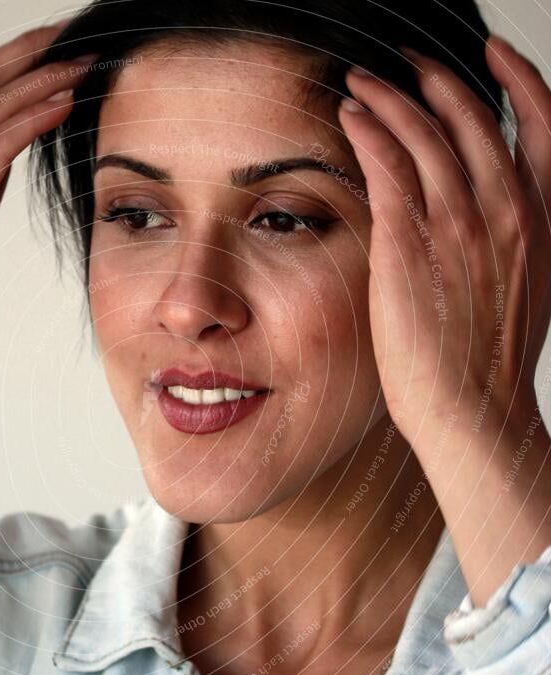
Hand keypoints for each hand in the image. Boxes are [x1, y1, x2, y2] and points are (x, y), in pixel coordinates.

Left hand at [337, 35, 550, 442]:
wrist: (475, 410)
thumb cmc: (488, 366)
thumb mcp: (524, 293)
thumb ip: (511, 245)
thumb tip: (484, 224)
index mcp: (542, 220)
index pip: (542, 123)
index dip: (517, 78)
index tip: (490, 53)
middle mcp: (507, 210)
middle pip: (475, 118)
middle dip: (438, 80)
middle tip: (407, 62)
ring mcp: (461, 223)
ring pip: (426, 133)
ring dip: (392, 97)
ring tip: (364, 81)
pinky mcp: (411, 242)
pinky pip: (390, 164)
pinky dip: (371, 130)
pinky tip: (352, 115)